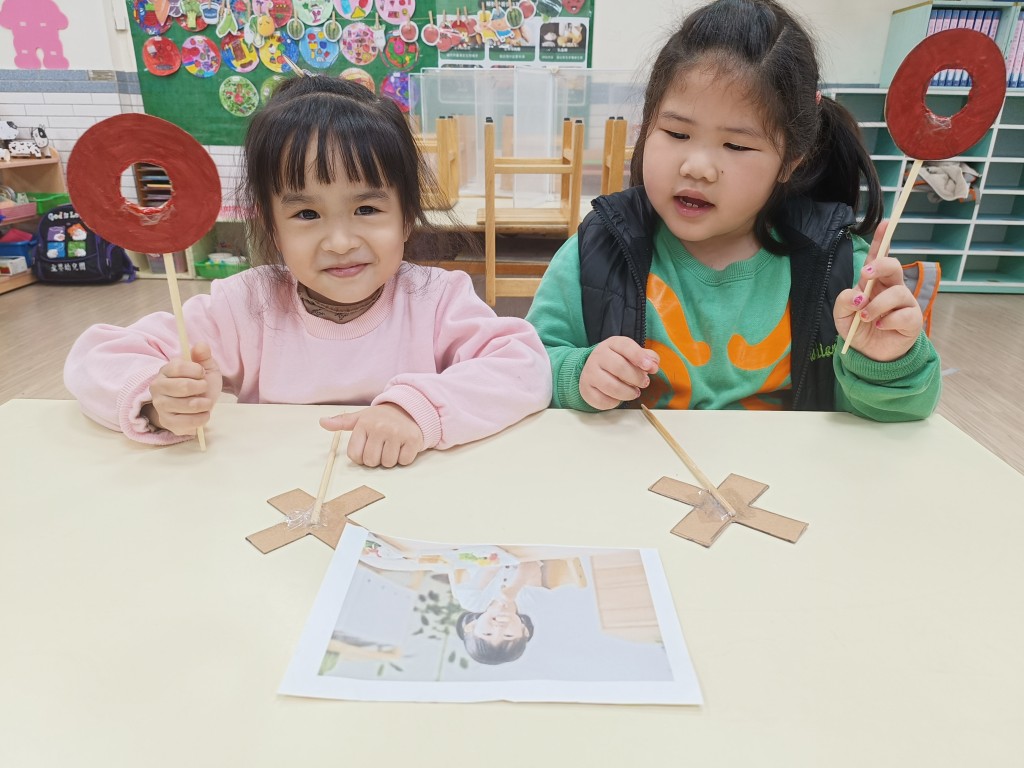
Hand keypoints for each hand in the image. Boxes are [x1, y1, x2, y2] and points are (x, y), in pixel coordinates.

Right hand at [144, 342, 222, 435]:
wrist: (195, 407)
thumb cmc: (199, 385)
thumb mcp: (205, 368)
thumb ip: (203, 356)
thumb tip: (201, 345)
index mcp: (166, 370)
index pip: (178, 366)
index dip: (196, 370)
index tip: (202, 373)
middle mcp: (158, 387)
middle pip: (184, 387)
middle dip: (202, 387)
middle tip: (204, 388)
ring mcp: (160, 405)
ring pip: (189, 405)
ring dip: (205, 403)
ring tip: (205, 402)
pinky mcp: (167, 422)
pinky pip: (189, 421)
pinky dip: (202, 417)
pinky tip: (203, 413)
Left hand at [320, 403, 424, 467]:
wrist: (409, 409)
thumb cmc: (381, 418)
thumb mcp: (360, 417)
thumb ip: (341, 422)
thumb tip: (322, 422)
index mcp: (364, 424)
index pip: (355, 455)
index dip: (361, 456)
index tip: (368, 447)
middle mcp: (380, 427)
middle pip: (372, 461)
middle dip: (377, 458)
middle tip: (382, 446)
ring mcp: (398, 433)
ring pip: (388, 463)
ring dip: (390, 459)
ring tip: (393, 445)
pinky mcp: (413, 439)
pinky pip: (404, 461)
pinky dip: (404, 458)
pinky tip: (403, 446)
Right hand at [579, 336, 659, 409]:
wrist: (593, 370)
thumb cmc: (618, 362)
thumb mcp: (632, 354)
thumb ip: (647, 357)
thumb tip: (653, 365)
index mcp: (612, 344)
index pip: (625, 346)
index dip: (639, 356)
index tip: (649, 367)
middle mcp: (598, 356)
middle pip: (619, 367)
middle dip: (636, 378)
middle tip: (644, 383)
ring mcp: (589, 373)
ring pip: (610, 386)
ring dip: (627, 393)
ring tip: (634, 393)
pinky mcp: (586, 389)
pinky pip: (602, 400)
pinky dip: (614, 402)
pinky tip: (619, 398)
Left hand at [835, 221, 922, 361]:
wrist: (870, 355)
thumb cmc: (858, 329)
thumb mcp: (842, 317)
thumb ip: (843, 302)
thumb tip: (857, 296)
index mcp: (873, 283)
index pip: (878, 257)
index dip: (882, 240)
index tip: (885, 223)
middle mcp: (891, 288)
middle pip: (894, 266)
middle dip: (881, 266)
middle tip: (865, 275)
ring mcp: (904, 303)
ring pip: (897, 292)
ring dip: (877, 305)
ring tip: (865, 317)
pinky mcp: (913, 320)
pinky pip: (905, 314)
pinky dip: (889, 320)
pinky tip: (880, 326)